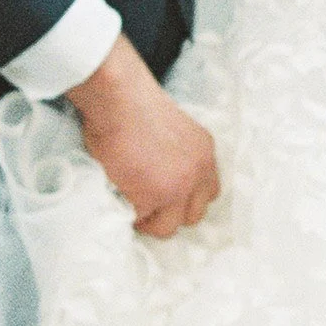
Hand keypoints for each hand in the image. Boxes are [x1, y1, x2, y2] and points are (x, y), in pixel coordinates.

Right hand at [69, 35, 219, 236]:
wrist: (119, 98)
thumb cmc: (133, 102)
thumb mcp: (172, 128)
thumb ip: (177, 154)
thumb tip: (161, 175)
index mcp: (204, 152)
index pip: (209, 192)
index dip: (187, 198)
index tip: (168, 197)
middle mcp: (197, 173)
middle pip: (194, 215)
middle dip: (170, 215)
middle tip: (147, 206)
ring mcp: (176, 189)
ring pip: (168, 227)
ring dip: (149, 221)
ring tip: (129, 204)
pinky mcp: (151, 199)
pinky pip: (139, 219)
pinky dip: (126, 212)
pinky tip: (117, 193)